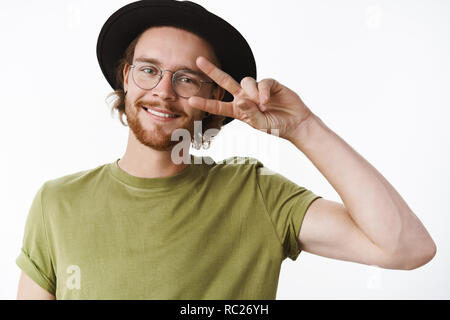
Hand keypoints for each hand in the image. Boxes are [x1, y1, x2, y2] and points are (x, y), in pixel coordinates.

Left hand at [188, 56, 313, 141]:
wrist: (294, 123)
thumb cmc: (275, 126)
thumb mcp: (259, 124)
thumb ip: (249, 113)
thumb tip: (241, 99)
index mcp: (238, 110)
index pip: (219, 106)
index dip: (206, 103)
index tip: (191, 100)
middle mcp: (245, 97)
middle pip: (225, 81)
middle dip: (212, 71)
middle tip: (198, 60)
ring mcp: (256, 90)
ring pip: (246, 82)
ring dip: (253, 94)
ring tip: (263, 106)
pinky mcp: (270, 84)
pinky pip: (262, 83)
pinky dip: (263, 92)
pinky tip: (267, 102)